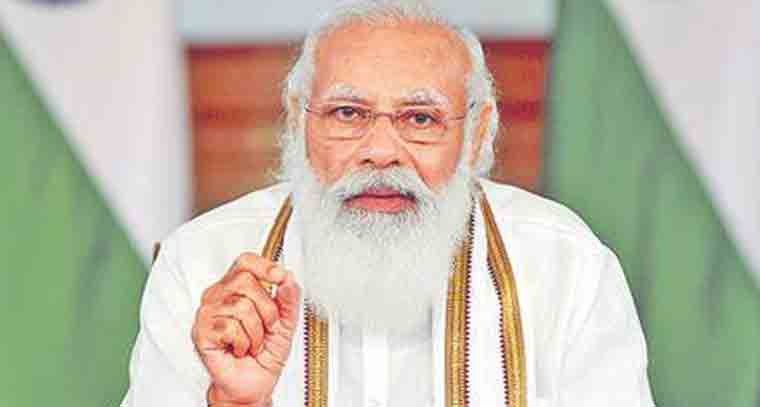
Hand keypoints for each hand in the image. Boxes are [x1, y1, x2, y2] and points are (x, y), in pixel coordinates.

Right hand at [192, 253, 301, 405]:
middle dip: (267, 308)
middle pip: (245, 280)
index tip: (280, 277)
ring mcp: (207, 313)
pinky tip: (240, 349)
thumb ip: (289, 299)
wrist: (254, 384)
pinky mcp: (201, 332)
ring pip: (240, 306)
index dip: (264, 266)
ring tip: (253, 342)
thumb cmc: (265, 353)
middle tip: (268, 327)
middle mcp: (218, 296)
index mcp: (236, 288)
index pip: (245, 262)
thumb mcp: (286, 323)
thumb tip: (288, 278)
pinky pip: (230, 328)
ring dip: (256, 332)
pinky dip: (244, 343)